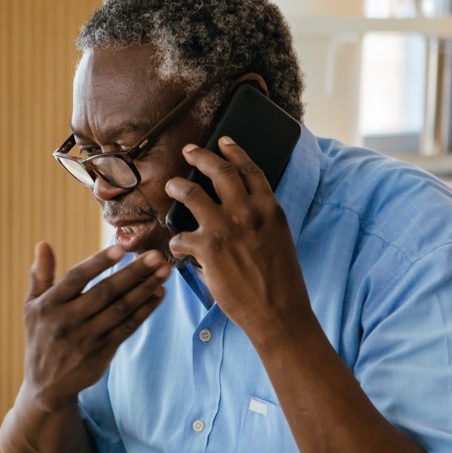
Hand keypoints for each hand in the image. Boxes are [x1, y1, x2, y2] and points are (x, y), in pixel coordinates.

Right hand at [23, 242, 168, 406]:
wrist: (46, 386)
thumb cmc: (41, 336)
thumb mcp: (32, 307)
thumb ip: (41, 275)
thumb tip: (43, 244)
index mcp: (48, 306)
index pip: (76, 279)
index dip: (98, 263)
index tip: (121, 249)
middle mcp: (67, 322)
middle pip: (105, 292)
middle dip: (133, 272)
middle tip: (156, 256)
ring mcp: (86, 339)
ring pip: (121, 309)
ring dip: (145, 289)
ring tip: (164, 271)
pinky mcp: (102, 352)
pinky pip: (128, 328)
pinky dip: (145, 310)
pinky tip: (159, 294)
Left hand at [165, 137, 311, 341]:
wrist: (279, 311)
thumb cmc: (280, 280)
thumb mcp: (278, 238)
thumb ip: (260, 217)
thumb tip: (237, 207)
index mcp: (270, 207)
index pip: (250, 169)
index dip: (234, 152)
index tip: (223, 141)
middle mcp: (248, 211)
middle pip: (219, 171)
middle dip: (200, 156)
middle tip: (189, 150)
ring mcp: (227, 227)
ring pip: (191, 193)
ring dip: (177, 186)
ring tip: (171, 185)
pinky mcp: (208, 248)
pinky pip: (180, 236)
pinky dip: (176, 241)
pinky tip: (178, 247)